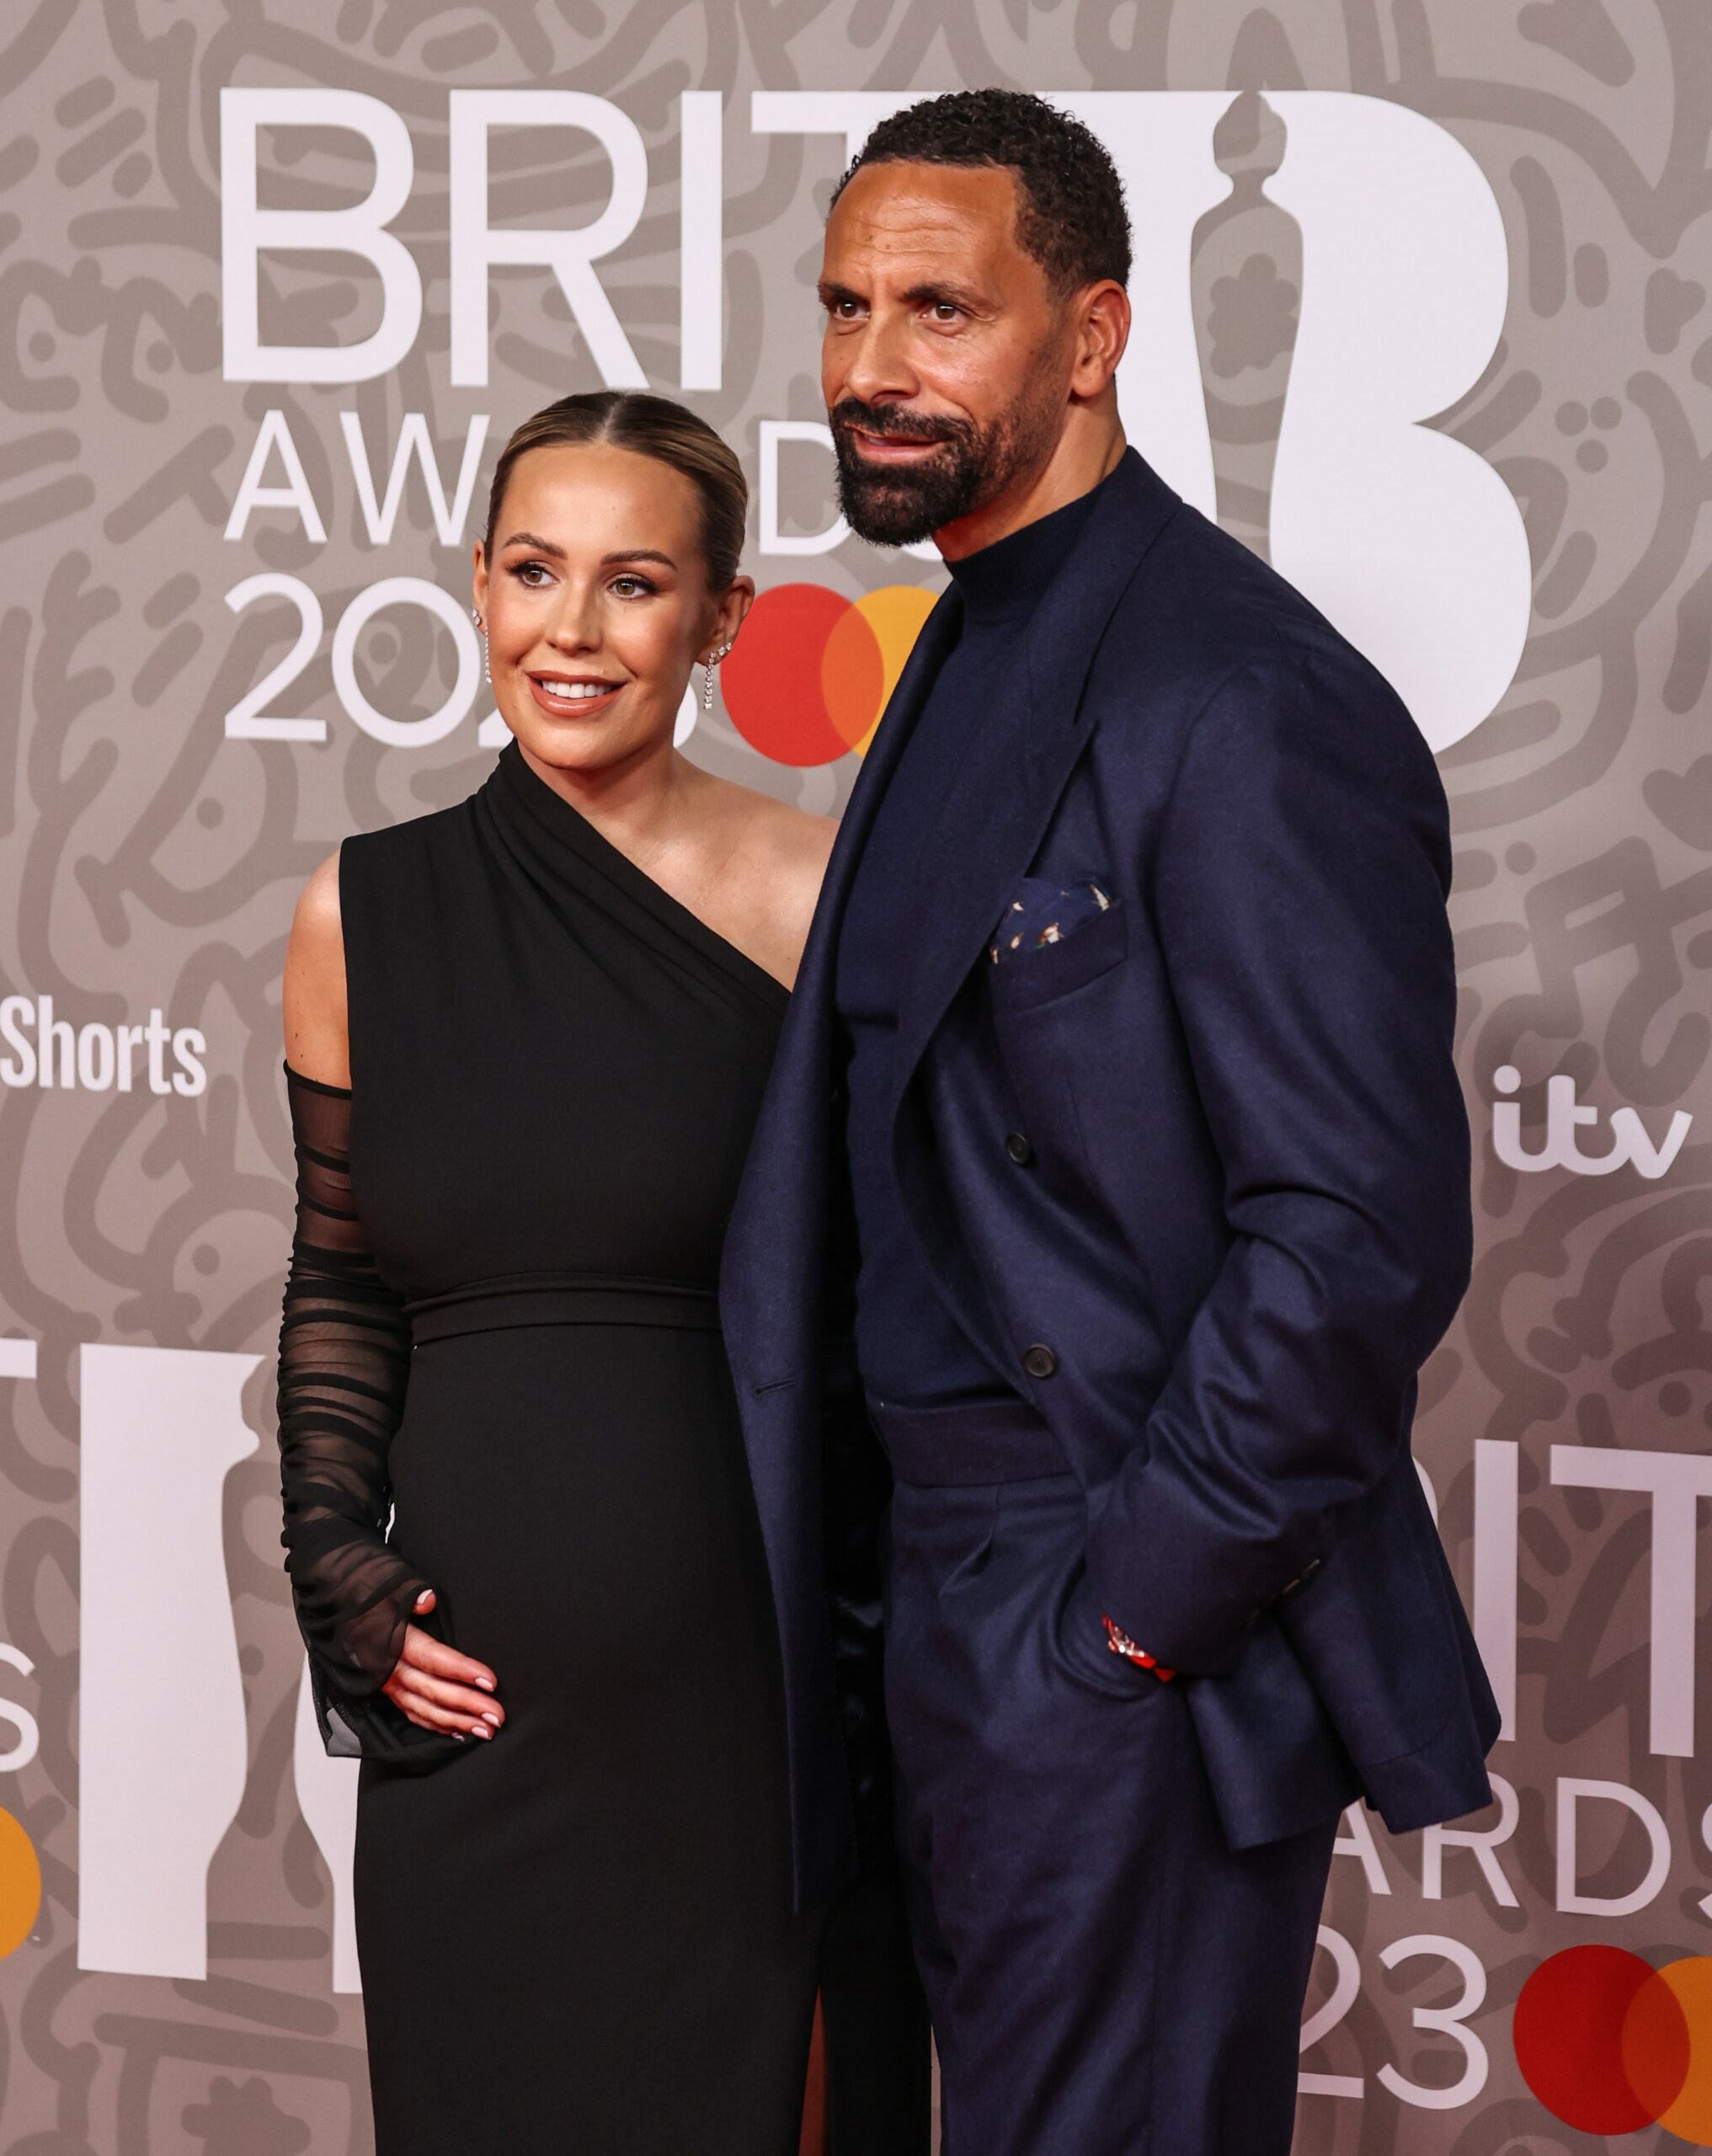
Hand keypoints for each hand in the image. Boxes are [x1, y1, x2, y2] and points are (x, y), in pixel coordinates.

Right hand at [382, 1589, 504, 1738]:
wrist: (342, 1609)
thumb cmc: (369, 1598)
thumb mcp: (387, 1587)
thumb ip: (409, 1592)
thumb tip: (428, 1600)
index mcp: (393, 1643)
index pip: (433, 1659)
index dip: (462, 1671)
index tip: (490, 1681)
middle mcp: (390, 1670)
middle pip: (433, 1691)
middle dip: (467, 1706)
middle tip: (497, 1716)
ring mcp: (388, 1686)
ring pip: (425, 1710)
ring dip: (457, 1723)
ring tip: (486, 1730)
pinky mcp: (388, 1694)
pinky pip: (414, 1715)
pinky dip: (437, 1726)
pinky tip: (460, 1732)